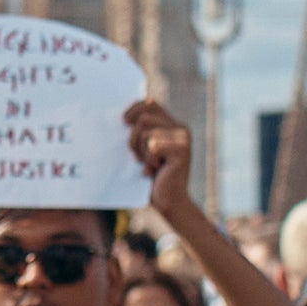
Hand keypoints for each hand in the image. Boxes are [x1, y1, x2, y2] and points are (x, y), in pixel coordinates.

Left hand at [124, 100, 196, 221]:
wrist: (170, 201)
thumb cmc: (154, 177)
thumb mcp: (145, 150)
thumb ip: (142, 132)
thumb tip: (124, 117)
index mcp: (173, 125)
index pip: (150, 103)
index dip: (134, 109)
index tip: (124, 121)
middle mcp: (180, 129)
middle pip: (144, 117)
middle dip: (134, 138)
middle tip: (137, 157)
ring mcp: (183, 139)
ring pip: (146, 131)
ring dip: (141, 151)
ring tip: (148, 165)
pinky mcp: (181, 150)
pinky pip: (152, 145)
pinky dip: (148, 159)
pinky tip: (155, 170)